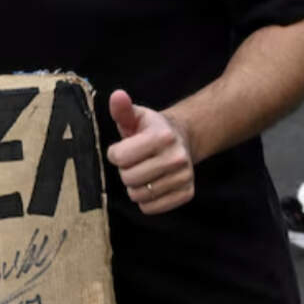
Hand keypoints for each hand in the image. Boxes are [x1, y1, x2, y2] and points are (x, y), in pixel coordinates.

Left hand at [106, 90, 194, 213]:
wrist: (182, 140)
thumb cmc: (150, 129)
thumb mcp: (135, 116)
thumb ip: (122, 109)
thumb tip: (117, 96)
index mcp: (162, 136)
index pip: (120, 157)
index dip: (115, 154)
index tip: (122, 149)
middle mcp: (177, 157)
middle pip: (129, 178)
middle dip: (125, 171)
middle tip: (134, 162)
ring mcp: (184, 176)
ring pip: (139, 195)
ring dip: (135, 187)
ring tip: (143, 172)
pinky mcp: (187, 193)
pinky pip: (151, 208)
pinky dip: (146, 201)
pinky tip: (151, 185)